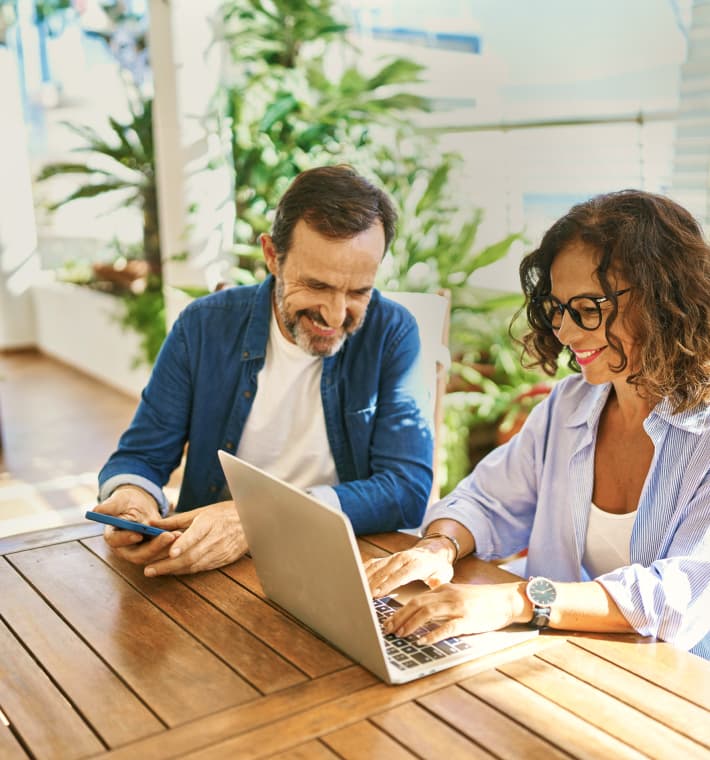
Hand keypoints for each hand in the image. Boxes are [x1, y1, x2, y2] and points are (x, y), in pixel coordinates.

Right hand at [94, 485, 178, 565]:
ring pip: (153, 556)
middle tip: (169, 536)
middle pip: (138, 554)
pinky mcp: (153, 551)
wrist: (139, 504)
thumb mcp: (118, 500)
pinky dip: (172, 546)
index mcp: (113, 536)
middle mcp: (125, 548)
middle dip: (155, 547)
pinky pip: (163, 552)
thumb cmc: (126, 501)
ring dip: (166, 548)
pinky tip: (183, 536)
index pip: (116, 541)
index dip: (126, 539)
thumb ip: (109, 506)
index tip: (138, 534)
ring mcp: (140, 551)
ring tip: (179, 535)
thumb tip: (97, 510)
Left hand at [144, 501, 246, 575]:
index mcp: (210, 522)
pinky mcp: (225, 560)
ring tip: (156, 572)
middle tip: (149, 570)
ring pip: (195, 565)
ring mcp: (221, 551)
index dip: (183, 544)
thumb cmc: (223, 513)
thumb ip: (176, 520)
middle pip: (191, 555)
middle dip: (168, 565)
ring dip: (174, 570)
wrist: (251, 521)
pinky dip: (187, 570)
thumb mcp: (201, 511)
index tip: (170, 552)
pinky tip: (174, 571)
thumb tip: (152, 524)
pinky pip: (202, 568)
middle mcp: (216, 538)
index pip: (196, 535)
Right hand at [364, 543, 453, 597]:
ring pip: (376, 567)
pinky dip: (363, 572)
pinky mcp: (386, 559)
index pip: (400, 575)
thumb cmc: (438, 566)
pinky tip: (355, 580)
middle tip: (362, 596)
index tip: (377, 593)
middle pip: (384, 571)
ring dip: (365, 579)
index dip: (388, 584)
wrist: (433, 550)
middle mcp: (402, 559)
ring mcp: (393, 558)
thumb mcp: (444, 573)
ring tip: (355, 591)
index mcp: (416, 564)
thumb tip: (435, 581)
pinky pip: (372, 564)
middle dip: (372, 584)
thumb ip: (439, 580)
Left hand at [383, 582, 526, 643]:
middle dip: (399, 618)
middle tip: (387, 630)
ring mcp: (457, 607)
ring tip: (400, 635)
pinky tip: (423, 641)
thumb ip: (439, 601)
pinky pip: (447, 627)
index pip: (415, 599)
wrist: (507, 600)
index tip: (387, 622)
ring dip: (410, 624)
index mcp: (443, 589)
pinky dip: (433, 634)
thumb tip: (419, 614)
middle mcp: (447, 595)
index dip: (399, 611)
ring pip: (427, 612)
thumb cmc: (481, 601)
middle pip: (416, 604)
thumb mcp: (457, 595)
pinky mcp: (468, 620)